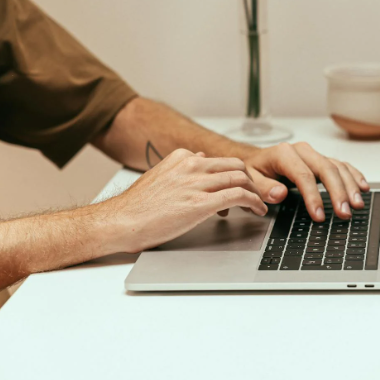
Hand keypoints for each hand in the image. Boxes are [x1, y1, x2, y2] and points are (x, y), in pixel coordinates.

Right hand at [99, 149, 267, 253]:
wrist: (120, 222)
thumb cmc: (137, 206)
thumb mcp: (159, 175)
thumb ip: (181, 168)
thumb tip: (200, 158)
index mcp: (182, 158)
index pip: (220, 160)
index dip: (234, 175)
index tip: (241, 186)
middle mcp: (191, 166)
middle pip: (236, 165)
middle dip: (251, 180)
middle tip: (256, 194)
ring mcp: (196, 184)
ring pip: (241, 178)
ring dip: (256, 192)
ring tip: (260, 204)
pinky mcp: (200, 203)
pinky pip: (238, 196)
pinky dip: (254, 202)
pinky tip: (257, 210)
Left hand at [242, 142, 368, 221]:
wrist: (256, 159)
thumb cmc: (254, 170)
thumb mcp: (249, 180)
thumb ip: (262, 188)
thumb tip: (280, 194)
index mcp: (284, 153)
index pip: (303, 176)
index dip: (313, 197)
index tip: (319, 216)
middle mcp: (302, 151)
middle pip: (326, 169)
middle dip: (338, 192)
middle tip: (344, 212)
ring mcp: (314, 155)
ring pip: (337, 167)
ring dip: (350, 186)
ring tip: (357, 205)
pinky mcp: (321, 160)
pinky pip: (342, 166)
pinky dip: (354, 176)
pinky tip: (363, 187)